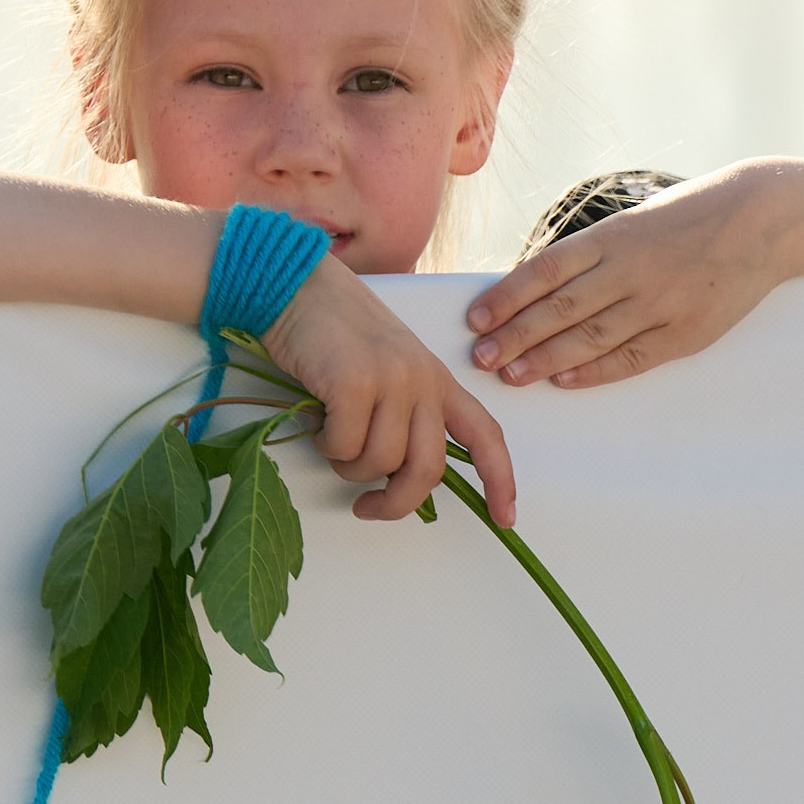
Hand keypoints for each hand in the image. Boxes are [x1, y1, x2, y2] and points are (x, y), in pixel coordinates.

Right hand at [262, 256, 515, 524]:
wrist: (297, 285)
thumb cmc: (334, 333)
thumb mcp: (386, 370)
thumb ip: (402, 415)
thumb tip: (394, 477)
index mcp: (438, 379)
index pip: (485, 434)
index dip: (500, 480)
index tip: (505, 518)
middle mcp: (424, 380)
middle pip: (428, 469)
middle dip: (397, 502)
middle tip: (366, 507)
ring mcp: (392, 380)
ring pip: (381, 463)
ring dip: (348, 465)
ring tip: (329, 434)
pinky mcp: (354, 383)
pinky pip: (344, 447)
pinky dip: (325, 446)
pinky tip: (315, 419)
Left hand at [466, 166, 793, 389]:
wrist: (760, 219)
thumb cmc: (688, 220)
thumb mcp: (635, 225)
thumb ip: (594, 256)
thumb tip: (538, 288)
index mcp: (614, 237)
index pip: (546, 269)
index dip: (507, 295)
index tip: (475, 317)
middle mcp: (631, 270)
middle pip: (561, 308)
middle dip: (515, 335)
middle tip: (479, 358)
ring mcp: (660, 303)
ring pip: (591, 337)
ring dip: (546, 359)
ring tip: (511, 376)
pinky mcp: (687, 332)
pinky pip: (632, 357)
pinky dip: (596, 371)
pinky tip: (566, 381)